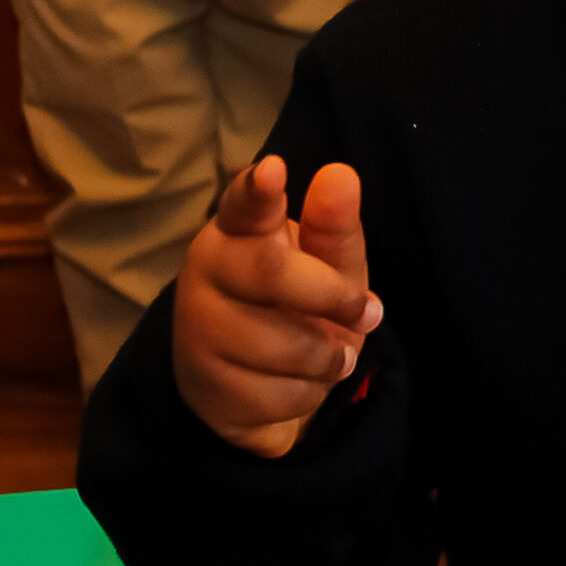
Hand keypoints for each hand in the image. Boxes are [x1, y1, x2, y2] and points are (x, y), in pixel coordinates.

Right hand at [171, 156, 383, 458]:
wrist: (259, 388)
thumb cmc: (301, 307)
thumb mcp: (330, 266)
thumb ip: (334, 227)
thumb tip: (341, 174)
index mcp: (239, 229)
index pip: (244, 204)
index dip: (257, 189)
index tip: (274, 171)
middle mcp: (206, 269)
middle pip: (272, 273)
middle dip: (333, 297)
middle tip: (367, 312)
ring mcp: (197, 328)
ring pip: (282, 344)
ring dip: (327, 357)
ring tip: (330, 354)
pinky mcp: (204, 384)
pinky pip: (278, 394)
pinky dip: (307, 394)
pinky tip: (297, 383)